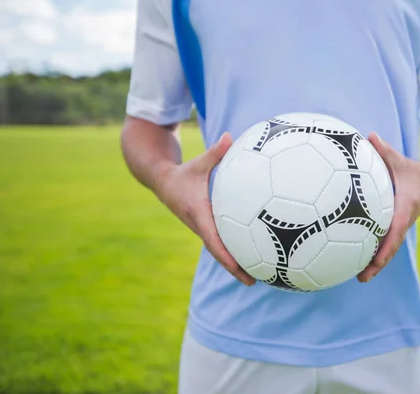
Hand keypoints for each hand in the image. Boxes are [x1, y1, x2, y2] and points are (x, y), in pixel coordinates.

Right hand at [154, 133, 255, 285]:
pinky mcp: (205, 228)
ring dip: (234, 265)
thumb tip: (230, 136)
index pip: (213, 238)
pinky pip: (220, 243)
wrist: (162, 183)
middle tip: (253, 281)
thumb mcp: (197, 163)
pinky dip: (233, 253)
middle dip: (234, 268)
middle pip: (218, 252)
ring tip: (257, 277)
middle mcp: (200, 225)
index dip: (226, 254)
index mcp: (198, 213)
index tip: (239, 267)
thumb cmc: (183, 172)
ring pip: (219, 251)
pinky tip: (252, 257)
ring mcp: (202, 229)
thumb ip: (215, 152)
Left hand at [357, 132, 419, 282]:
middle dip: (378, 264)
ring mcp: (400, 225)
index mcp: (405, 207)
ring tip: (359, 278)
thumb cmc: (413, 168)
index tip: (377, 259)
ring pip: (388, 248)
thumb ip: (384, 150)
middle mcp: (403, 220)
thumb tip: (369, 135)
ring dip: (376, 263)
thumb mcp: (399, 159)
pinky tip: (356, 261)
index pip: (395, 230)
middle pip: (391, 247)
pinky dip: (374, 253)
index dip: (386, 245)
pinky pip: (385, 241)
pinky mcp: (396, 226)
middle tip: (363, 278)